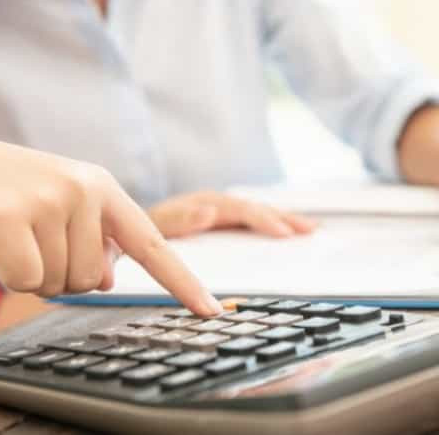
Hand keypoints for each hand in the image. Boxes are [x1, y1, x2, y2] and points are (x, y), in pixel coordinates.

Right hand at [0, 135, 221, 315]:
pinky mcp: (11, 215)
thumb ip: (92, 241)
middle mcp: (86, 189)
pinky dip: (8, 275)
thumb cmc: (5, 193)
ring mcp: (50, 199)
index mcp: (104, 188)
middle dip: (60, 274)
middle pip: (93, 279)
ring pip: (60, 283)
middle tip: (30, 238)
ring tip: (12, 234)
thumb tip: (107, 280)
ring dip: (32, 273)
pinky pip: (27, 280)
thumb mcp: (59, 208)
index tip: (212, 312)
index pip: (152, 245)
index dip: (183, 282)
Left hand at [148, 191, 316, 238]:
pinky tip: (290, 234)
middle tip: (310, 231)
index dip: (264, 220)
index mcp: (204, 204)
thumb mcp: (154, 227)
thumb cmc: (139, 231)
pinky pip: (251, 224)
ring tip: (312, 230)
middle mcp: (216, 205)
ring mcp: (220, 214)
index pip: (241, 210)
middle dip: (285, 219)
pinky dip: (272, 226)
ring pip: (258, 215)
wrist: (126, 230)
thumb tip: (210, 212)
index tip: (284, 233)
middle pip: (257, 209)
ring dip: (285, 221)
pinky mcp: (222, 224)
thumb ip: (180, 220)